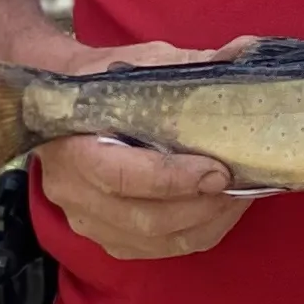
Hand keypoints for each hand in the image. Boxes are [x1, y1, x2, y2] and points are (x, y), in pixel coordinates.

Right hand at [31, 36, 261, 262]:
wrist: (58, 102)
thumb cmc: (100, 80)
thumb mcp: (140, 62)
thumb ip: (190, 65)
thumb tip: (245, 53)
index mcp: (72, 146)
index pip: (123, 177)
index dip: (174, 179)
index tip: (218, 170)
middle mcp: (72, 192)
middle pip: (145, 218)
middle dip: (201, 206)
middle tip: (240, 184)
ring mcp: (86, 220)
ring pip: (156, 240)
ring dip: (205, 223)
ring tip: (238, 196)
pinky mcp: (104, 235)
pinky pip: (157, 250)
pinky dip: (195, 234)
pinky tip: (219, 210)